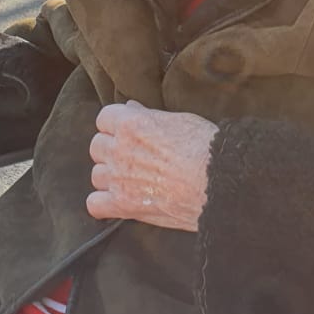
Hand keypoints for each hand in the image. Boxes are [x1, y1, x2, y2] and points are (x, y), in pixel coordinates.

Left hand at [87, 100, 217, 230]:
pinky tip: (118, 203)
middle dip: (112, 151)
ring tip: (131, 181)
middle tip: (133, 158)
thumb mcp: (180, 120)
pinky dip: (104, 205)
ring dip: (110, 178)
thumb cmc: (206, 148)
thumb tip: (131, 108)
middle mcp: (119, 149)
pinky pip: (94, 204)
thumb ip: (149, 115)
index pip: (104, 118)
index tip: (129, 133)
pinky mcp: (123, 205)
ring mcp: (118, 178)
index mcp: (131, 123)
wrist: (219, 182)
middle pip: (97, 146)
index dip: (117, 126)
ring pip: (96, 175)